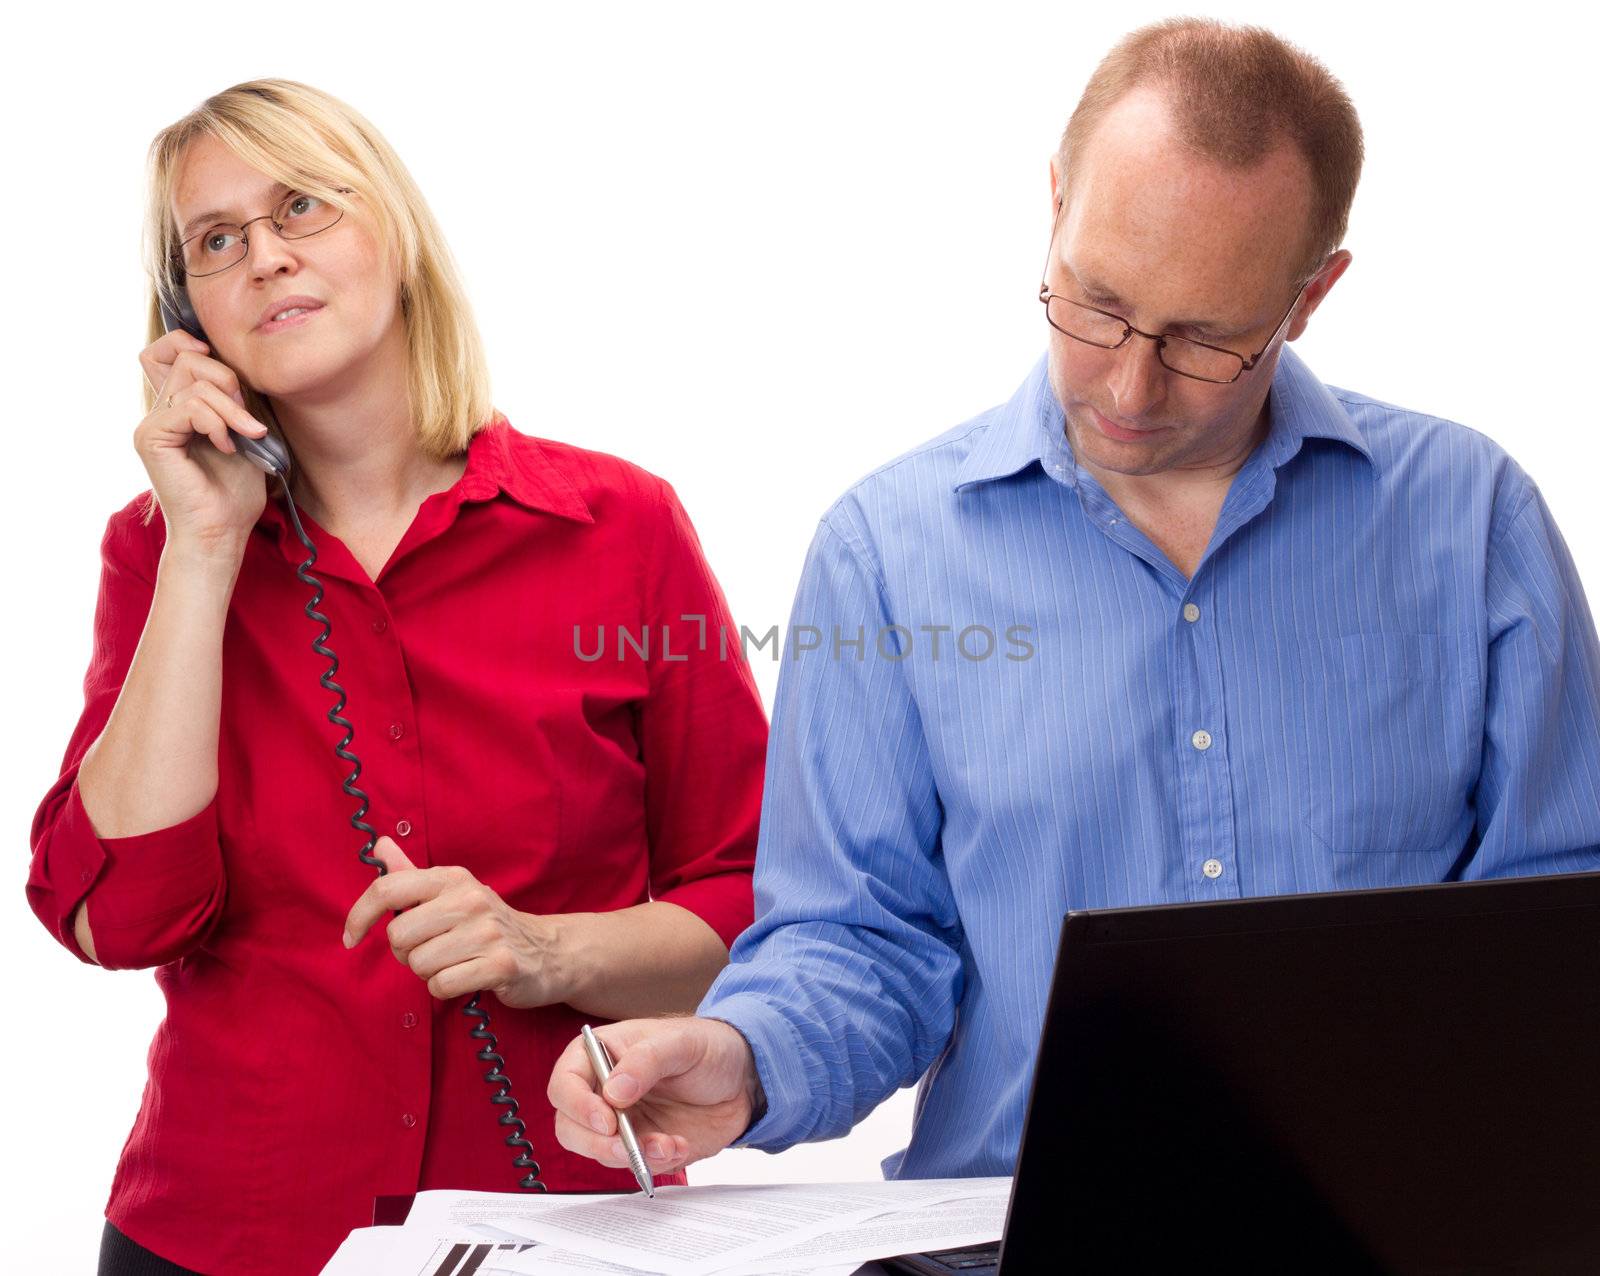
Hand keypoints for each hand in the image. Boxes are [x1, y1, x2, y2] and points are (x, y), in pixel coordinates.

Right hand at [135, 328, 273, 556]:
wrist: (222, 531)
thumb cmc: (235, 492)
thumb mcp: (241, 432)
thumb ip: (231, 399)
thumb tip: (233, 366)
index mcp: (177, 408)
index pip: (163, 351)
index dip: (189, 344)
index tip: (227, 375)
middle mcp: (159, 411)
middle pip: (187, 358)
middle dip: (227, 380)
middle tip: (245, 419)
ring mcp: (151, 423)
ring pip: (192, 381)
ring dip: (231, 408)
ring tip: (244, 437)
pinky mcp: (151, 437)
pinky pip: (189, 406)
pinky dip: (218, 423)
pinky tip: (227, 448)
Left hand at [342, 837, 568, 1006]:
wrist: (547, 950)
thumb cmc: (487, 923)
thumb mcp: (453, 892)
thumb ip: (411, 873)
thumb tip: (379, 843)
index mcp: (452, 878)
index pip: (388, 888)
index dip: (359, 915)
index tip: (351, 938)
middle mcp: (470, 899)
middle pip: (398, 936)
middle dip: (406, 953)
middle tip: (433, 951)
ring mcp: (487, 931)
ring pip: (419, 965)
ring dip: (428, 973)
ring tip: (455, 962)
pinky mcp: (500, 965)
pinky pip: (441, 986)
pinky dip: (446, 989)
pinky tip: (467, 977)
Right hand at [548, 1017, 763, 1175]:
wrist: (743, 1078)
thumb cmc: (708, 1046)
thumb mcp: (682, 1043)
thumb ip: (646, 1061)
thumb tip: (613, 1092)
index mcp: (603, 1055)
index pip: (565, 1082)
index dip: (576, 1104)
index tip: (605, 1119)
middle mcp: (603, 1091)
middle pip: (570, 1126)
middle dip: (596, 1142)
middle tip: (625, 1145)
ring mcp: (621, 1122)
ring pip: (598, 1152)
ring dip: (630, 1156)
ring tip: (667, 1144)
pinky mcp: (642, 1146)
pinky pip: (633, 1165)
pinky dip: (654, 1164)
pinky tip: (679, 1146)